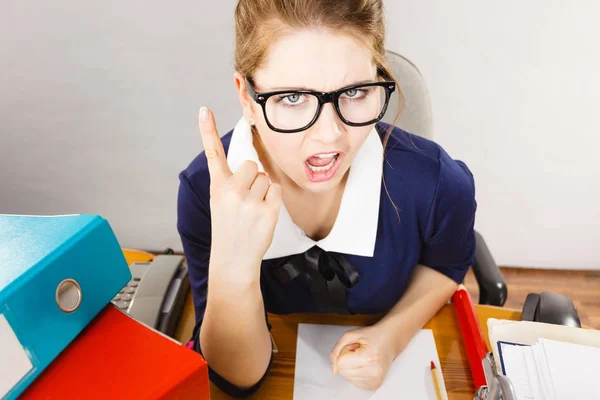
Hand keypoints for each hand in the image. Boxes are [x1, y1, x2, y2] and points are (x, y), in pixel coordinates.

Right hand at [198, 107, 281, 283]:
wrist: (233, 259)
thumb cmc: (229, 228)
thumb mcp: (221, 203)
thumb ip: (232, 183)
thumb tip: (254, 166)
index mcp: (217, 187)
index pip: (213, 154)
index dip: (207, 130)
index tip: (204, 109)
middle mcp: (231, 191)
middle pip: (252, 165)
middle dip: (253, 179)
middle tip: (246, 200)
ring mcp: (249, 201)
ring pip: (265, 177)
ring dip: (263, 191)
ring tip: (252, 210)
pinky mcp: (266, 210)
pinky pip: (276, 189)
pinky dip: (273, 199)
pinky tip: (262, 214)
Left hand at [330, 325, 399, 390]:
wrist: (390, 340)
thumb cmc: (372, 336)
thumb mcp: (351, 335)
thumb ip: (337, 348)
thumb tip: (333, 367)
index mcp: (369, 357)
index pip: (340, 363)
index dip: (344, 352)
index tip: (354, 347)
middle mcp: (374, 371)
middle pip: (343, 372)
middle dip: (346, 360)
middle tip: (358, 352)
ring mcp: (375, 380)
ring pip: (348, 378)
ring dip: (351, 367)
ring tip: (362, 358)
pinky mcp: (375, 385)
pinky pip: (355, 382)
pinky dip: (356, 373)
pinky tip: (365, 365)